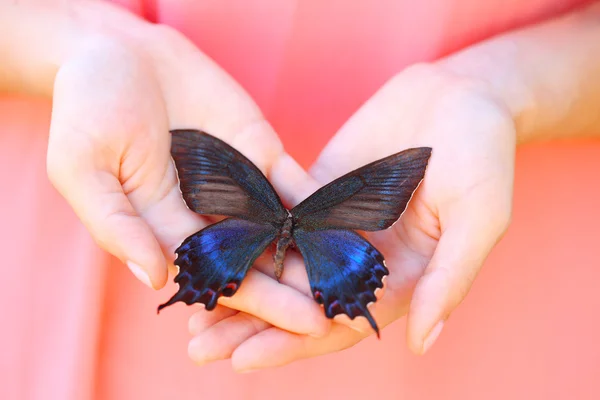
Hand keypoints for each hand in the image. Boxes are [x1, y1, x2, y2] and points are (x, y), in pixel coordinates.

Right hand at [45, 3, 329, 336]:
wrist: (118, 53)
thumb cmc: (87, 111)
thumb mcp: (84, 169)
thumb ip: (117, 224)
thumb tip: (155, 280)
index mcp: (166, 232)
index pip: (218, 278)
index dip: (257, 304)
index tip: (296, 324)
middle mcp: (208, 218)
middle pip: (259, 262)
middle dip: (296, 288)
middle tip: (336, 312)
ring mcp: (240, 187)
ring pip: (283, 231)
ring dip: (316, 255)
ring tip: (351, 278)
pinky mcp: (259, 154)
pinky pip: (292, 184)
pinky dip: (319, 206)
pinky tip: (347, 227)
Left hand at [187, 63, 514, 369]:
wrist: (463, 95)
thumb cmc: (484, 157)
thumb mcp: (478, 219)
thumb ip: (448, 279)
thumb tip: (421, 343)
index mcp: (397, 279)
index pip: (338, 324)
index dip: (292, 343)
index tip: (245, 359)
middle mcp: (360, 260)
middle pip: (298, 303)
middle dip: (250, 327)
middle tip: (199, 348)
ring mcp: (335, 225)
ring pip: (280, 264)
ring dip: (239, 285)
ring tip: (190, 305)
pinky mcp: (317, 190)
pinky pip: (277, 215)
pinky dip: (244, 234)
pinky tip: (208, 244)